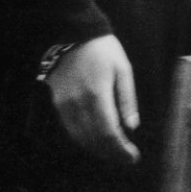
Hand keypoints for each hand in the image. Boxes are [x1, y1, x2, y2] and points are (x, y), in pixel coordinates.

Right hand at [45, 35, 140, 165]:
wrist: (72, 33)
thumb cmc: (103, 50)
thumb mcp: (123, 69)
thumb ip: (127, 99)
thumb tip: (131, 127)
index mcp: (98, 95)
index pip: (108, 134)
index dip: (121, 150)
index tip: (133, 156)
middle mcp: (78, 104)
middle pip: (94, 140)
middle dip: (112, 153)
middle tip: (125, 157)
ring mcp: (65, 105)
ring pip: (81, 138)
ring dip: (98, 149)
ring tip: (113, 152)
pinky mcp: (57, 103)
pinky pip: (70, 129)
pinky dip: (84, 140)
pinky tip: (96, 140)